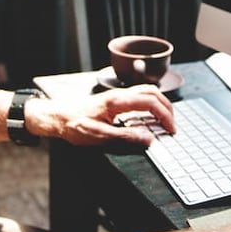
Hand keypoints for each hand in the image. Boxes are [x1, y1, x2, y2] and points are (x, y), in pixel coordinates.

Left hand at [25, 86, 174, 145]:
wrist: (57, 117)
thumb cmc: (74, 125)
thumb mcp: (99, 136)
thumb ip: (125, 137)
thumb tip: (148, 139)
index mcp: (117, 101)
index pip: (150, 102)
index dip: (165, 115)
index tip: (171, 129)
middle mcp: (119, 95)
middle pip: (152, 93)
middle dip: (167, 108)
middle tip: (172, 126)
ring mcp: (117, 96)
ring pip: (146, 92)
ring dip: (160, 104)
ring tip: (165, 121)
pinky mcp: (114, 101)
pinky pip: (138, 97)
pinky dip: (150, 104)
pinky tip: (149, 117)